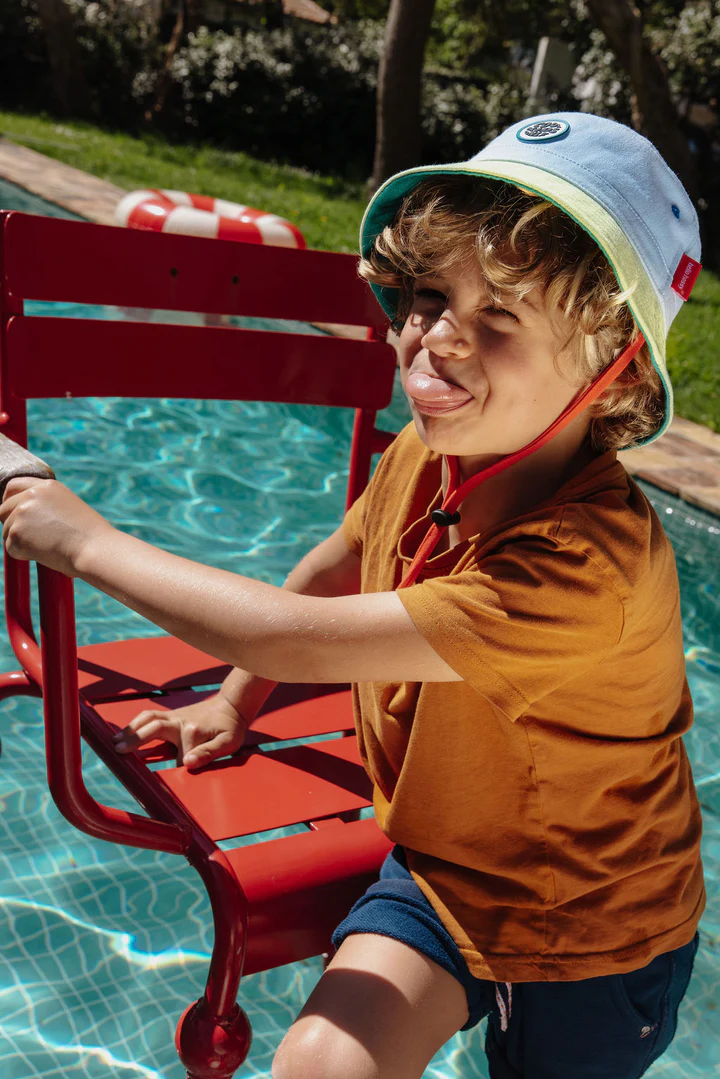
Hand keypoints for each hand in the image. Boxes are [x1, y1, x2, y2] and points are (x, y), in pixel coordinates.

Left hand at [0, 477, 113, 576]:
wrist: (95, 548)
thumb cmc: (89, 535)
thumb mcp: (68, 508)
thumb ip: (46, 506)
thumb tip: (27, 519)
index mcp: (47, 486)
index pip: (13, 486)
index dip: (8, 500)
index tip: (11, 513)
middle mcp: (31, 495)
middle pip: (3, 509)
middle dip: (12, 525)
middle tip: (31, 538)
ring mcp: (22, 513)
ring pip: (8, 531)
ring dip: (22, 542)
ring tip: (49, 546)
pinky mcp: (16, 533)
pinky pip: (11, 548)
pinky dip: (24, 555)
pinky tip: (46, 553)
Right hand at [113, 693, 249, 769]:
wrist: (231, 706)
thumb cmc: (230, 727)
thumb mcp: (228, 742)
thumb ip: (209, 753)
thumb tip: (188, 763)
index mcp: (193, 731)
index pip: (178, 756)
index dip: (173, 768)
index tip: (159, 782)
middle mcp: (180, 721)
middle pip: (152, 727)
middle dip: (134, 738)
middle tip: (116, 749)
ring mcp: (174, 716)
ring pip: (148, 718)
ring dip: (131, 729)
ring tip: (114, 741)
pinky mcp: (171, 715)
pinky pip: (149, 717)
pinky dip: (136, 724)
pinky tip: (125, 734)